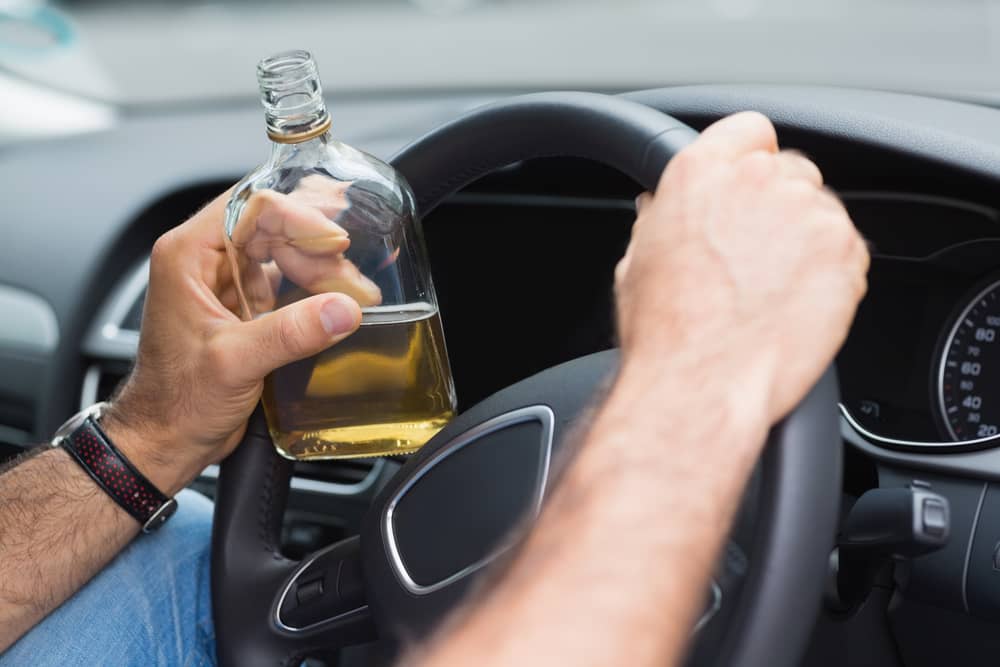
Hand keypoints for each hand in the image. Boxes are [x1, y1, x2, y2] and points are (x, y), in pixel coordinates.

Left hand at [101, 186, 366, 493]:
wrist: (166, 440)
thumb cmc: (174, 401)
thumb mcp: (234, 363)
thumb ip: (290, 333)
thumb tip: (342, 309)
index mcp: (188, 255)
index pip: (252, 207)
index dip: (299, 218)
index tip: (335, 243)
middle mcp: (206, 261)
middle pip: (275, 225)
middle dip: (318, 247)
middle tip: (351, 275)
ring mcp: (227, 283)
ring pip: (284, 251)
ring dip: (322, 269)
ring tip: (353, 294)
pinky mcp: (246, 307)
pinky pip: (287, 281)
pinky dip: (316, 289)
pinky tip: (339, 304)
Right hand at [614, 112, 868, 424]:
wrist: (702, 382)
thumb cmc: (665, 332)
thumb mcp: (637, 261)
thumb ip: (661, 218)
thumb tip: (662, 208)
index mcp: (699, 173)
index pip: (749, 131)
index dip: (751, 160)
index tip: (750, 186)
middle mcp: (757, 181)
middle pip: (791, 171)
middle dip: (779, 206)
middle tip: (758, 254)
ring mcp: (807, 213)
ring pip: (821, 211)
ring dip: (806, 240)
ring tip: (774, 289)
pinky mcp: (846, 251)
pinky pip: (849, 249)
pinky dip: (832, 273)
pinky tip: (796, 305)